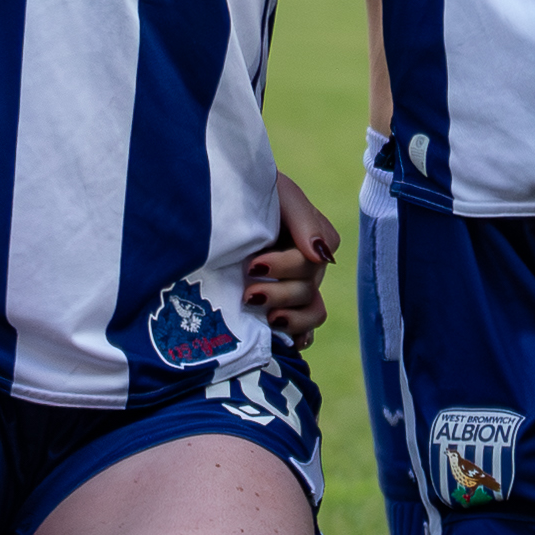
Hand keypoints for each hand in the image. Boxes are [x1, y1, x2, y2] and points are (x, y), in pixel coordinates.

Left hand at [242, 174, 342, 341]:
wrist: (215, 201)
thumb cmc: (248, 192)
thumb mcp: (279, 196)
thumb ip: (305, 221)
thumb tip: (320, 256)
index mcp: (311, 239)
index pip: (311, 263)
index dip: (285, 267)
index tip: (254, 264)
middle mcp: (307, 266)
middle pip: (307, 290)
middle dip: (279, 293)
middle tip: (248, 293)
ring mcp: (293, 289)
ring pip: (311, 312)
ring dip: (291, 318)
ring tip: (267, 319)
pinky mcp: (278, 307)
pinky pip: (303, 331)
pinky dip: (298, 336)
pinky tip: (286, 341)